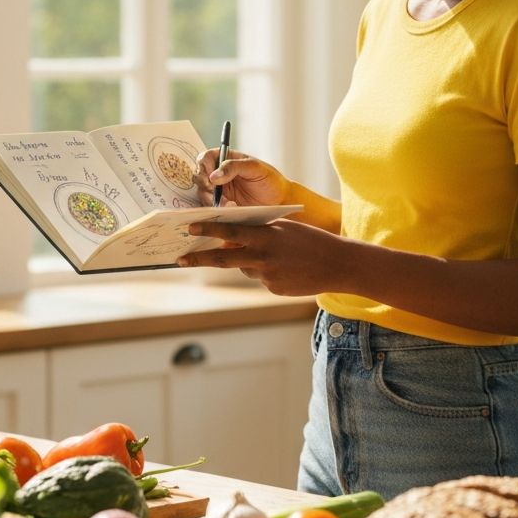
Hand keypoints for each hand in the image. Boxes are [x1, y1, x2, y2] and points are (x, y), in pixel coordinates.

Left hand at [177, 218, 347, 295]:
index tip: (189, 228)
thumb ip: (257, 232)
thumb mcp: (283, 228)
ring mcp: (267, 276)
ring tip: (277, 256)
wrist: (337, 264)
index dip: (208, 230)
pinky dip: (267, 272)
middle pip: (223, 259)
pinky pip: (261, 278)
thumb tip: (230, 239)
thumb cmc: (310, 240)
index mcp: (265, 236)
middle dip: (199, 258)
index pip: (229, 233)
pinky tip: (287, 268)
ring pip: (245, 268)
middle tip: (180, 259)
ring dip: (249, 262)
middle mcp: (263, 257)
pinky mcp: (273, 289)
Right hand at [194, 148, 290, 207]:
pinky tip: (230, 209)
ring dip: (209, 199)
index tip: (210, 177)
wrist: (280, 201)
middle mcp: (220, 173)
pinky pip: (210, 206)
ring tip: (227, 204)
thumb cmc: (270, 180)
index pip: (205, 158)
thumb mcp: (255, 168)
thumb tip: (213, 176)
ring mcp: (220, 190)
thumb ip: (234, 167)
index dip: (203, 166)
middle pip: (199, 175)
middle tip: (214, 192)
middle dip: (203, 184)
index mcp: (226, 159)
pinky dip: (216, 209)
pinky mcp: (222, 204)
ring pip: (202, 192)